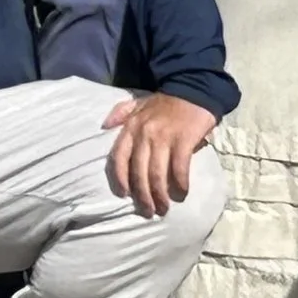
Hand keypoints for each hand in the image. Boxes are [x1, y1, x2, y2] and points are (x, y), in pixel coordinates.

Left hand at [102, 92, 217, 217]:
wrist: (193, 86)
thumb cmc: (166, 100)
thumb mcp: (139, 102)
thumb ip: (121, 113)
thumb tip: (105, 125)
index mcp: (131, 127)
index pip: (118, 157)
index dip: (120, 179)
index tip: (124, 195)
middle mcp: (144, 134)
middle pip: (138, 172)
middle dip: (142, 196)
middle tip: (148, 211)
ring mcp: (164, 137)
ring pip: (157, 174)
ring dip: (160, 195)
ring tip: (164, 208)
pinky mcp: (183, 140)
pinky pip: (178, 168)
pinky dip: (180, 183)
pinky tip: (182, 192)